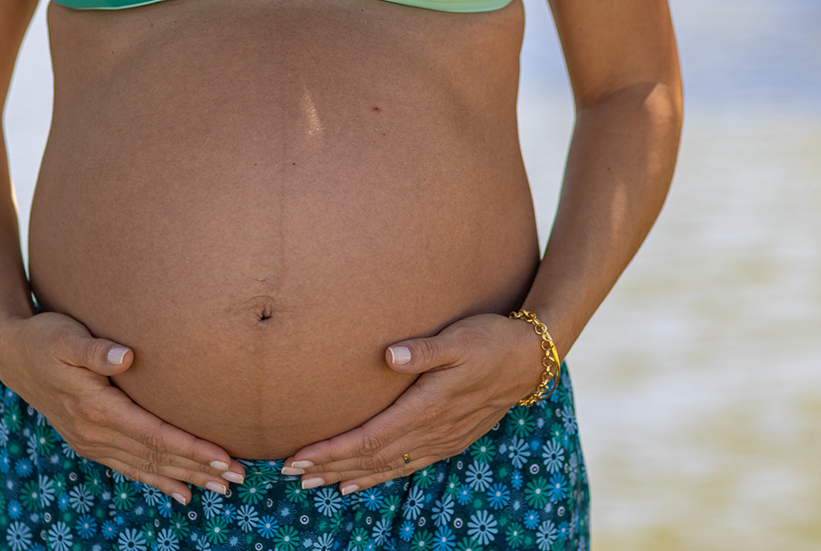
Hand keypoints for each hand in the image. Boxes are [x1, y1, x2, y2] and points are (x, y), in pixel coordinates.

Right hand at [0, 311, 245, 502]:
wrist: (10, 352)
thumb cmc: (45, 338)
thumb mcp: (66, 337)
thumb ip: (96, 350)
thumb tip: (126, 356)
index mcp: (96, 408)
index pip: (155, 434)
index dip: (191, 448)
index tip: (224, 457)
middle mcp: (94, 432)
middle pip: (156, 457)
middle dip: (200, 469)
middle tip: (240, 478)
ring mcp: (90, 441)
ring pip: (146, 467)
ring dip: (185, 479)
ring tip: (222, 489)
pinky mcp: (89, 441)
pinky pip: (129, 468)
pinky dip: (157, 481)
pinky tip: (182, 493)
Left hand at [282, 312, 544, 493]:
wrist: (531, 359)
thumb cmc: (491, 340)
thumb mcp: (459, 338)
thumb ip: (423, 350)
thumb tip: (387, 355)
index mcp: (429, 407)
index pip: (371, 438)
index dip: (333, 450)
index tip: (299, 457)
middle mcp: (433, 431)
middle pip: (372, 458)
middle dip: (330, 467)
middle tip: (289, 475)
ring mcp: (443, 439)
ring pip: (387, 467)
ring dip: (348, 475)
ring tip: (313, 483)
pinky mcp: (451, 440)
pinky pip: (406, 466)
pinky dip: (378, 477)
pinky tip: (357, 483)